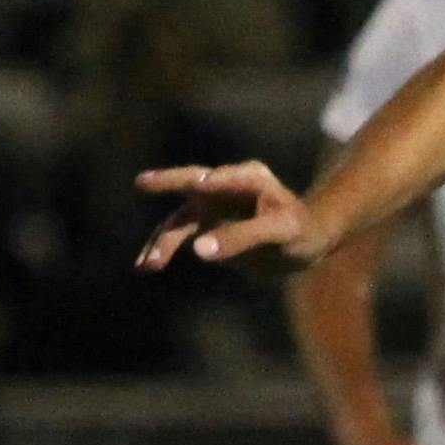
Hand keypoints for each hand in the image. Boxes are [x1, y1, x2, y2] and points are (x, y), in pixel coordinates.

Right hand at [139, 162, 315, 274]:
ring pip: (179, 219)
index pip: (226, 178)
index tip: (199, 184)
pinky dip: (162, 249)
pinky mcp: (203, 225)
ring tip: (148, 265)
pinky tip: (146, 266)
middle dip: (166, 184)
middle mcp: (224, 186)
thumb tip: (197, 249)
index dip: (213, 181)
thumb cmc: (299, 231)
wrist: (302, 244)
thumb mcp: (280, 232)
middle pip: (190, 184)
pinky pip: (178, 236)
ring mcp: (211, 205)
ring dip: (162, 240)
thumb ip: (243, 237)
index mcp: (250, 178)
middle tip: (141, 182)